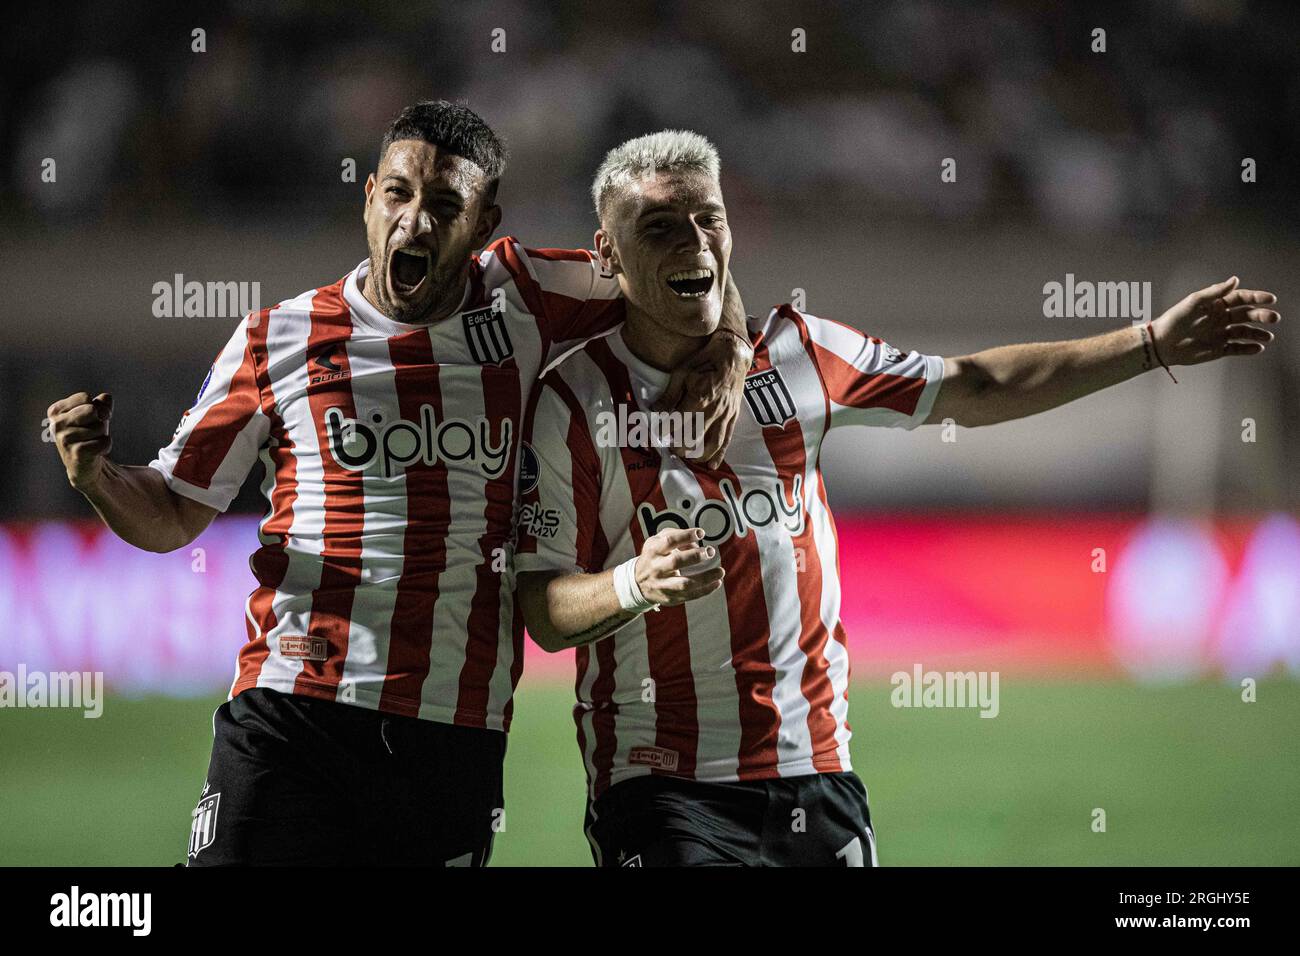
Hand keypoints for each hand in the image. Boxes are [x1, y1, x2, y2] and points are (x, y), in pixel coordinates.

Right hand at [48, 391, 113, 491]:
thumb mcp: (96, 414)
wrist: (85, 465)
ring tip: (91, 443)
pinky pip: (105, 441)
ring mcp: (64, 439)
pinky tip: (95, 452)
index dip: (95, 407)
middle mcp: (56, 424)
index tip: (89, 419)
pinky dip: (106, 446)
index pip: (85, 397)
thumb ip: (102, 403)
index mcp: (56, 411)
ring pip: (100, 427)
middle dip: (100, 421)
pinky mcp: (77, 453)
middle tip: (91, 433)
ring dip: (102, 435)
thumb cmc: (90, 435)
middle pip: (93, 410)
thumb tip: (106, 398)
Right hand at [634, 528, 724, 605]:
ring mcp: (662, 585)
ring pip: (684, 584)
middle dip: (695, 556)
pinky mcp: (669, 598)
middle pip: (675, 562)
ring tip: (720, 571)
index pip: (669, 541)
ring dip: (705, 578)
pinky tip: (716, 582)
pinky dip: (705, 590)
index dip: (686, 536)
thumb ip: (676, 535)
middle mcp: (656, 568)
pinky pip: (689, 596)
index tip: (701, 533)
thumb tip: (696, 541)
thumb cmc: (654, 557)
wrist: (638, 583)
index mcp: (653, 550)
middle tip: (710, 552)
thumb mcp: (658, 541)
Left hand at [653, 329, 752, 467]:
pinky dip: (719, 455)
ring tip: (685, 457)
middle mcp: (714, 409)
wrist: (733, 354)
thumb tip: (654, 409)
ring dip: (697, 454)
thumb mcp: (682, 372)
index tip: (657, 435)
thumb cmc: (704, 360)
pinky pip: (727, 439)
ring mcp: (726, 414)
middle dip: (679, 446)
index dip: (666, 431)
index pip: (678, 421)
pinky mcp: (733, 416)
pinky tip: (711, 465)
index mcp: (699, 396)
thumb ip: (669, 394)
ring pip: (712, 443)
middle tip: (669, 448)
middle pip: (694, 437)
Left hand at [1150, 277, 1280, 366]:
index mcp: (1216, 305)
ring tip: (1268, 337)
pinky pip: (1237, 348)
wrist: (1161, 344)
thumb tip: (1235, 280)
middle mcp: (1221, 318)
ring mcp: (1221, 334)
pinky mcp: (1218, 350)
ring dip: (1258, 333)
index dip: (1257, 298)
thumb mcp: (1194, 302)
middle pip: (1247, 315)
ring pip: (1245, 332)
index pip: (1241, 299)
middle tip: (1273, 318)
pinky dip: (1248, 348)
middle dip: (1262, 316)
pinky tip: (1257, 348)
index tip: (1270, 299)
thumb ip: (1215, 292)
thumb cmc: (1174, 319)